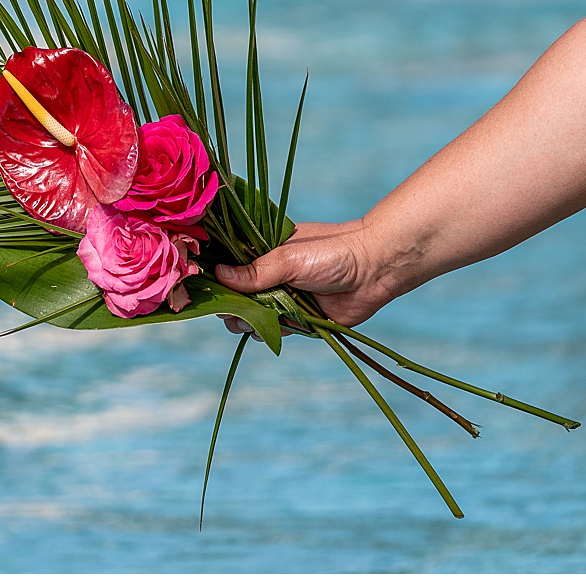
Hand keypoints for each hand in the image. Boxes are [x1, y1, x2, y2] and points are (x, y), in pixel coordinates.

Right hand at [215, 220, 395, 331]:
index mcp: (263, 252)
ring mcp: (282, 298)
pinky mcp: (297, 319)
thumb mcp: (288, 258)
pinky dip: (270, 332)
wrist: (375, 270)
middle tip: (236, 309)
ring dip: (249, 321)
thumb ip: (255, 271)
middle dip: (232, 305)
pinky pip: (274, 331)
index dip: (218, 279)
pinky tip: (275, 326)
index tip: (210, 289)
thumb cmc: (332, 252)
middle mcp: (270, 276)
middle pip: (236, 296)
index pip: (229, 267)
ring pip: (252, 316)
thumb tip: (217, 275)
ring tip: (256, 318)